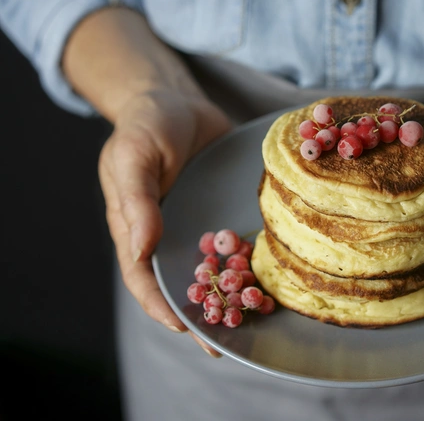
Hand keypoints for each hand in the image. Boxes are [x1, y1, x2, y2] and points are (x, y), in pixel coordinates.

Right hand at [98, 89, 231, 353]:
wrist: (177, 99)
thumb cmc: (148, 125)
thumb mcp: (135, 156)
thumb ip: (137, 199)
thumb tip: (142, 247)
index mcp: (135, 226)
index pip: (143, 276)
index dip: (160, 305)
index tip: (184, 327)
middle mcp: (166, 232)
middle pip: (180, 282)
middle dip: (201, 312)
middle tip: (226, 342)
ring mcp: (195, 223)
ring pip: (210, 268)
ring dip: (227, 295)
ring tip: (252, 321)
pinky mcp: (219, 211)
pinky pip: (233, 242)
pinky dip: (246, 263)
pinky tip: (269, 278)